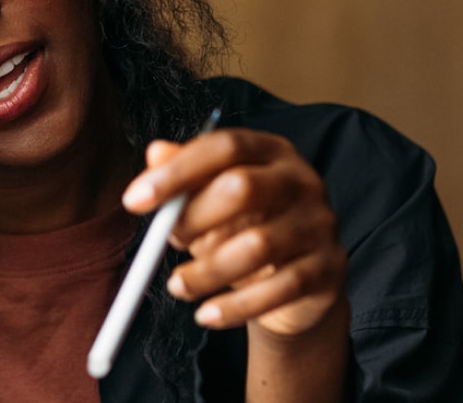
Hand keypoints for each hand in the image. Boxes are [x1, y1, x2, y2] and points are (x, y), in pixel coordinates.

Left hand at [122, 128, 346, 337]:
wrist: (297, 283)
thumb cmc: (244, 228)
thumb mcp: (209, 200)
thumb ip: (184, 177)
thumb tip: (154, 153)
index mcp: (270, 151)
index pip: (224, 147)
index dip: (177, 171)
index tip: (133, 200)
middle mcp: (302, 180)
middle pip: (243, 188)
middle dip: (193, 217)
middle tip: (164, 240)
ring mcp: (320, 224)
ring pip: (258, 246)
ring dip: (207, 271)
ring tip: (177, 286)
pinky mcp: (329, 269)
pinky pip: (279, 290)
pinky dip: (235, 307)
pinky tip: (206, 314)